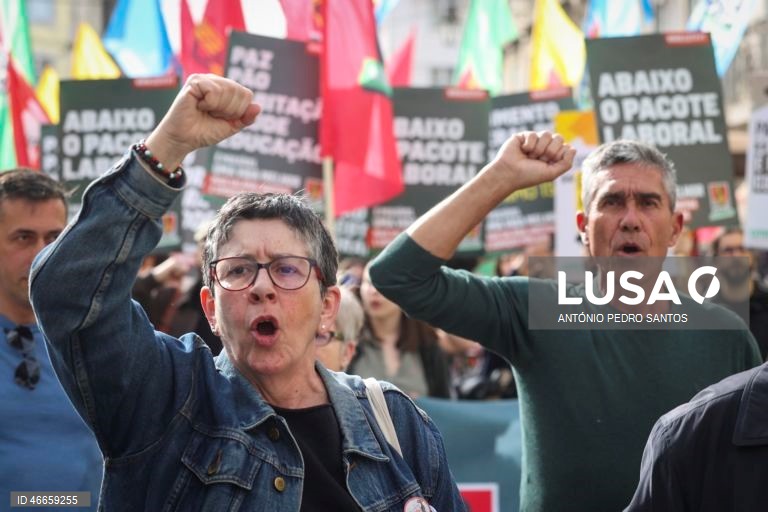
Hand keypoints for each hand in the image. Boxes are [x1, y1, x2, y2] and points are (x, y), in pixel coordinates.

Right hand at [144, 74, 260, 170]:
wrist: (183, 139)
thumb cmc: (204, 132)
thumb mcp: (231, 126)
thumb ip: (245, 118)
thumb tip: (258, 107)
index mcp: (227, 89)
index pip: (247, 95)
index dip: (238, 111)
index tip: (222, 118)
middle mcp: (217, 81)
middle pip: (239, 92)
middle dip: (229, 110)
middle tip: (213, 115)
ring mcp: (205, 79)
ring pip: (228, 90)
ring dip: (219, 108)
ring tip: (205, 110)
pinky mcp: (194, 81)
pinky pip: (214, 92)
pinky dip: (209, 104)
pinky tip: (198, 106)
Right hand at [490, 131, 575, 190]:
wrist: (509, 173)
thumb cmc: (529, 176)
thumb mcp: (551, 173)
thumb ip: (566, 163)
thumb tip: (573, 148)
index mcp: (553, 156)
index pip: (566, 147)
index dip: (558, 155)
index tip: (547, 164)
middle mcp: (545, 147)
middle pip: (559, 138)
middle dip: (550, 151)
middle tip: (539, 160)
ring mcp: (535, 140)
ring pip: (547, 134)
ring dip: (539, 148)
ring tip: (530, 156)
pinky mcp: (524, 135)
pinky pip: (534, 134)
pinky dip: (529, 145)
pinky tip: (522, 151)